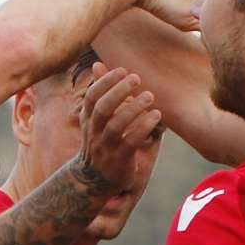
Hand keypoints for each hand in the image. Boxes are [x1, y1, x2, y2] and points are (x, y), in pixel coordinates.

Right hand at [76, 64, 161, 193]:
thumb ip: (100, 93)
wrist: (94, 180)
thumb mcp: (96, 119)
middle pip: (103, 109)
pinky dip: (144, 127)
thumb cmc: (101, 141)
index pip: (92, 97)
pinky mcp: (120, 160)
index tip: (123, 70)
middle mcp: (95, 133)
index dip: (106, 82)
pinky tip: (156, 116)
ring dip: (134, 108)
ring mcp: (106, 147)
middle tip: (137, 78)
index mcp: (88, 120)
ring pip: (117, 125)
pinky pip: (131, 142)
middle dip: (119, 91)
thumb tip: (98, 64)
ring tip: (150, 96)